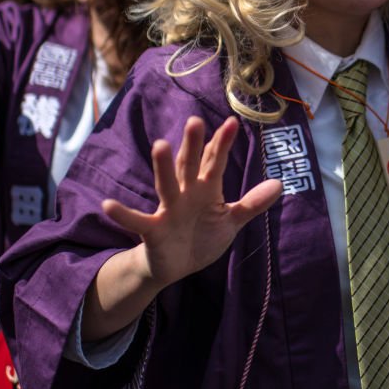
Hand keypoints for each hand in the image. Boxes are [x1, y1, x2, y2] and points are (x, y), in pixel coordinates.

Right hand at [102, 116, 282, 289]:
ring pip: (165, 185)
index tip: (232, 123)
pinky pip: (137, 221)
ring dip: (162, 167)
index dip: (221, 144)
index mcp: (205, 189)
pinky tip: (108, 205)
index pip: (213, 162)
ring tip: (160, 145)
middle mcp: (185, 194)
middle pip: (189, 166)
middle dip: (192, 145)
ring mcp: (168, 210)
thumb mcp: (231, 221)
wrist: (176, 267)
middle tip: (195, 121)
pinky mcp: (153, 230)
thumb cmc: (202, 236)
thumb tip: (280, 183)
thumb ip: (252, 203)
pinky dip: (123, 214)